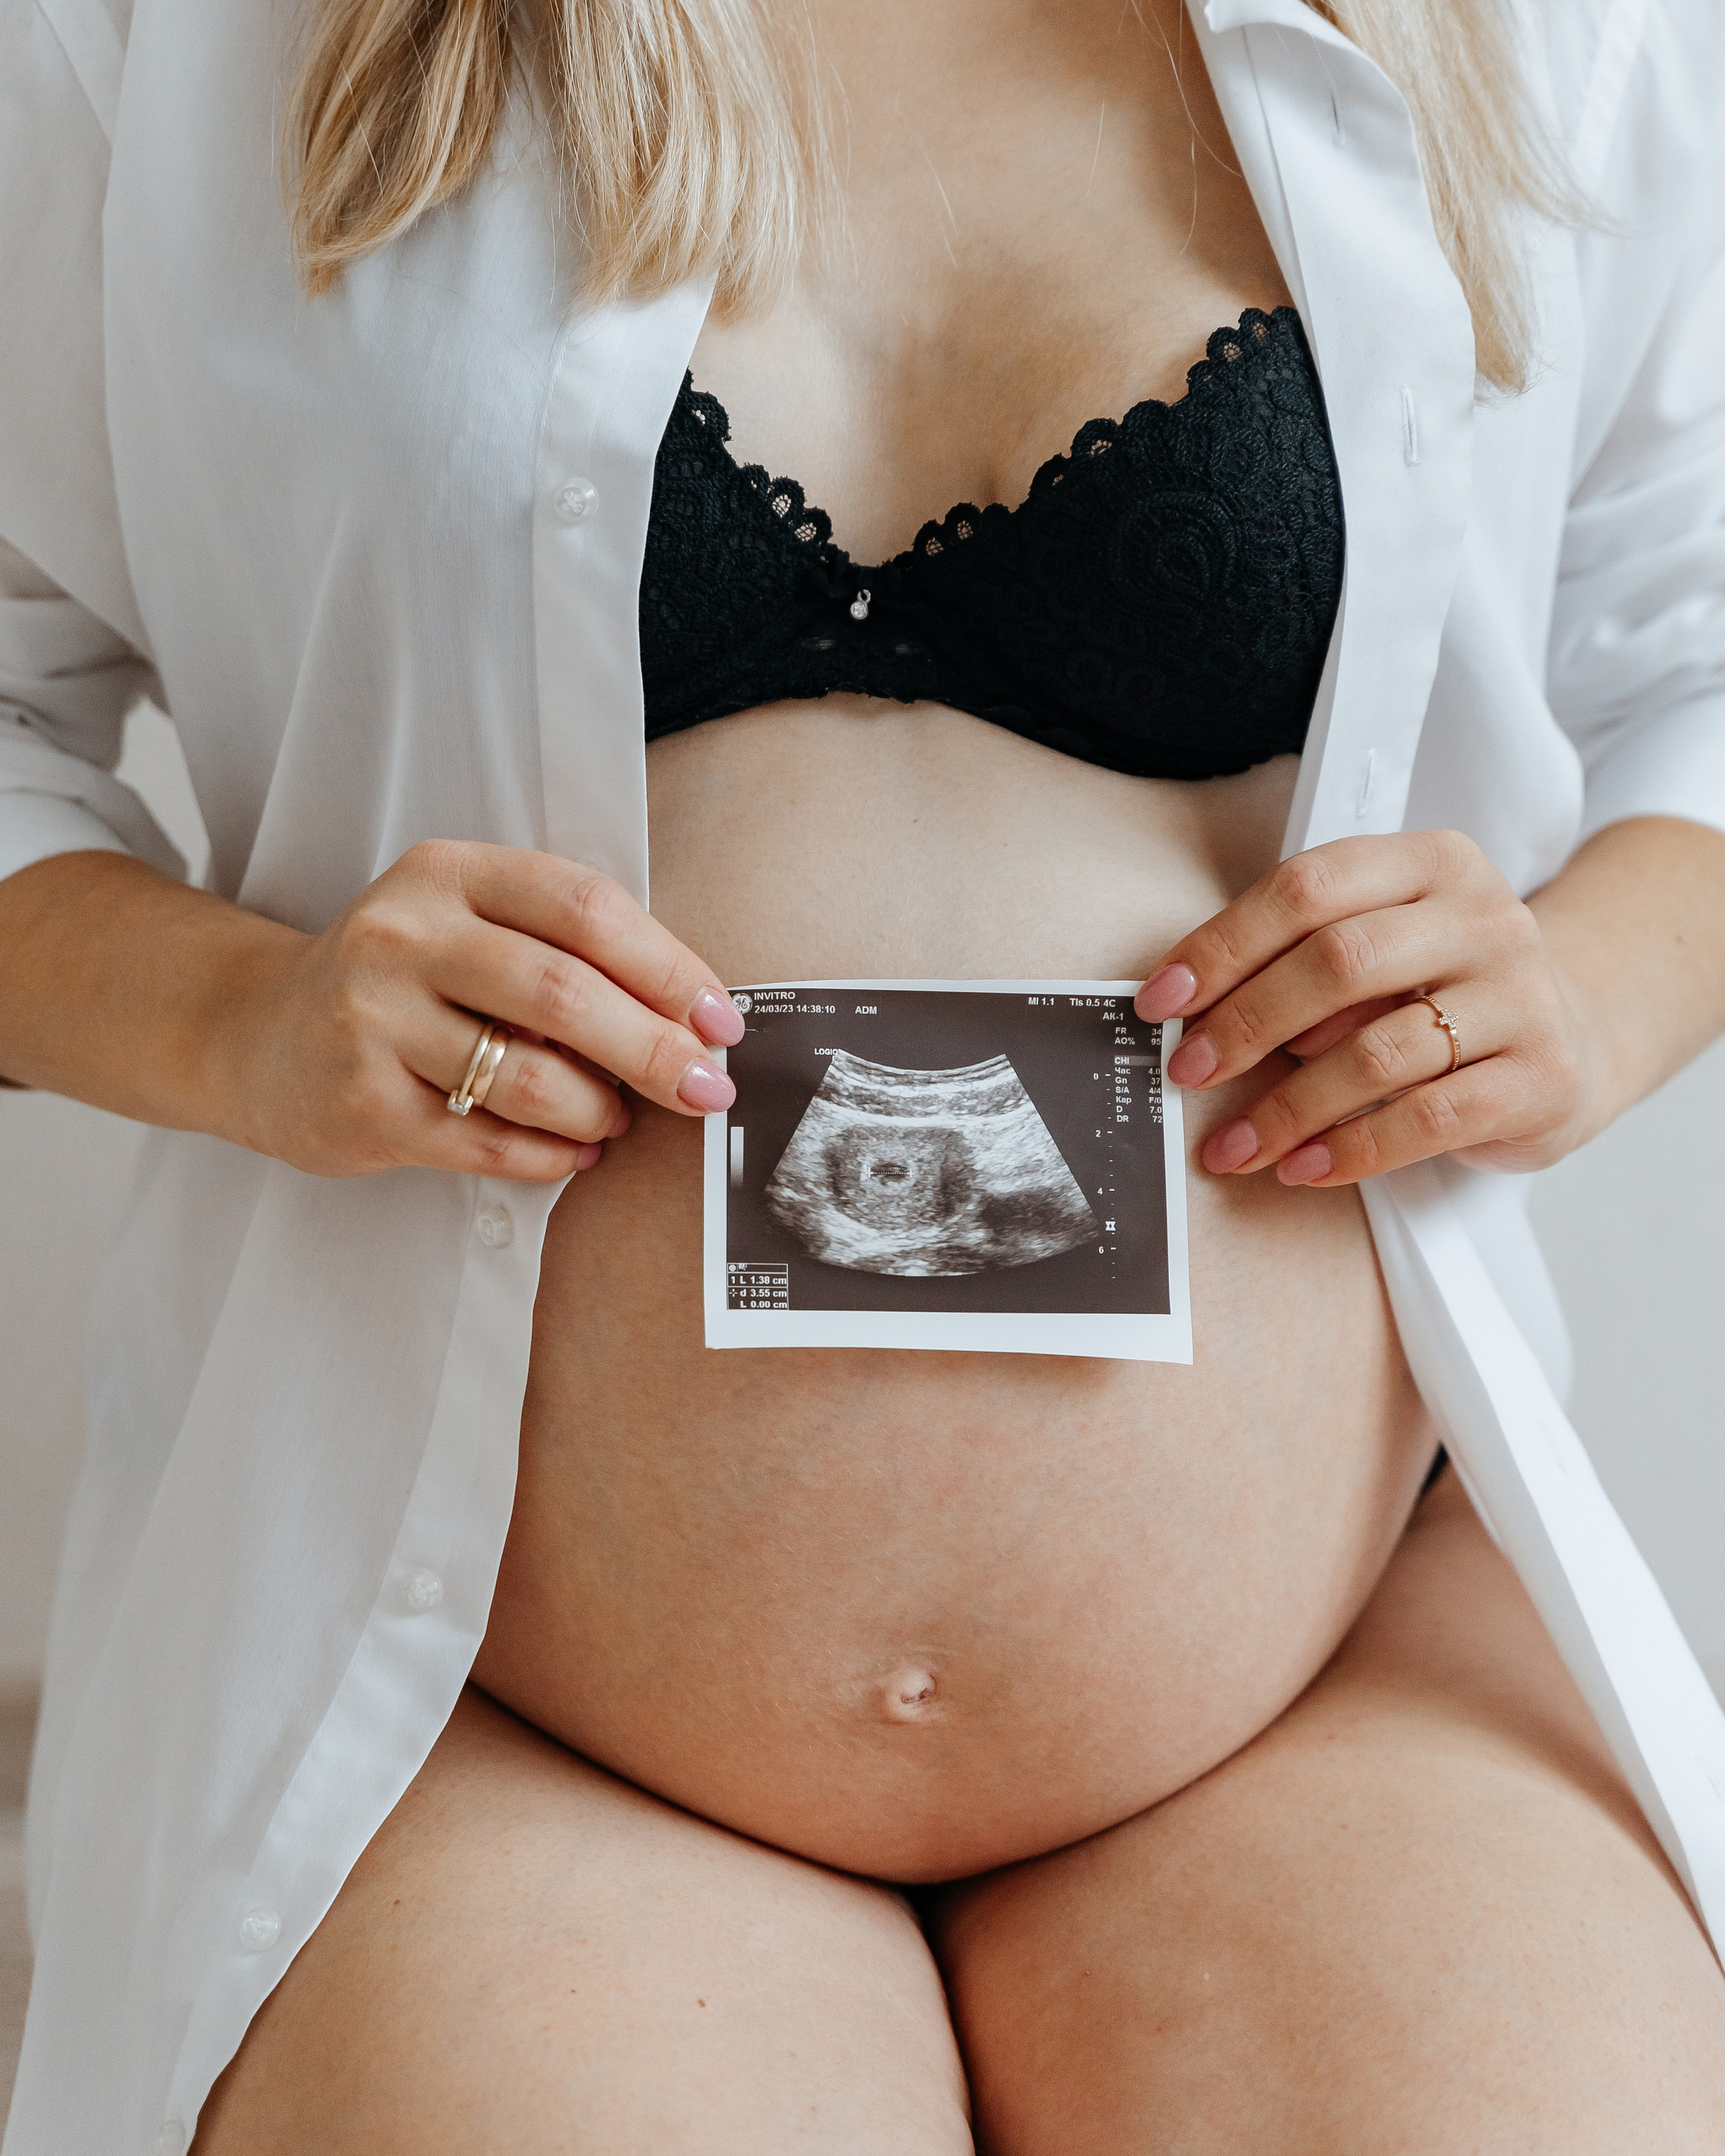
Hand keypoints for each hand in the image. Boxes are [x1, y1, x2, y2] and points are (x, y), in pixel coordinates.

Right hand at [210, 841, 742, 1180]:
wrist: (262, 1034)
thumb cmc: (408, 980)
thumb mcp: (472, 927)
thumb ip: (567, 951)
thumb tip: (693, 1021)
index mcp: (449, 873)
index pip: (585, 908)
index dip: (668, 967)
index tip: (721, 1021)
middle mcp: (403, 935)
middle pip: (564, 993)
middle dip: (654, 1049)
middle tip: (707, 1088)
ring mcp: (372, 1019)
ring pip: (528, 1078)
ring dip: (598, 1110)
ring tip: (615, 1120)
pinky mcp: (360, 1103)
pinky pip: (485, 1142)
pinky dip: (548, 1157)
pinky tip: (572, 1154)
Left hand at [1134, 830, 1599, 1187]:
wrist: (1575, 1036)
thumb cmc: (1441, 987)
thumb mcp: (1384, 942)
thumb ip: (1303, 955)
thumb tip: (1190, 1012)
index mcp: (1432, 864)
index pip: (1307, 888)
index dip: (1224, 945)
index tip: (1161, 1001)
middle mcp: (1485, 919)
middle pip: (1338, 962)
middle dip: (1247, 1024)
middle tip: (1187, 1073)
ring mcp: (1522, 997)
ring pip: (1378, 1052)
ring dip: (1288, 1107)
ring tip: (1232, 1147)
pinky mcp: (1540, 1078)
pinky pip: (1427, 1118)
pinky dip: (1352, 1149)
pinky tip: (1303, 1167)